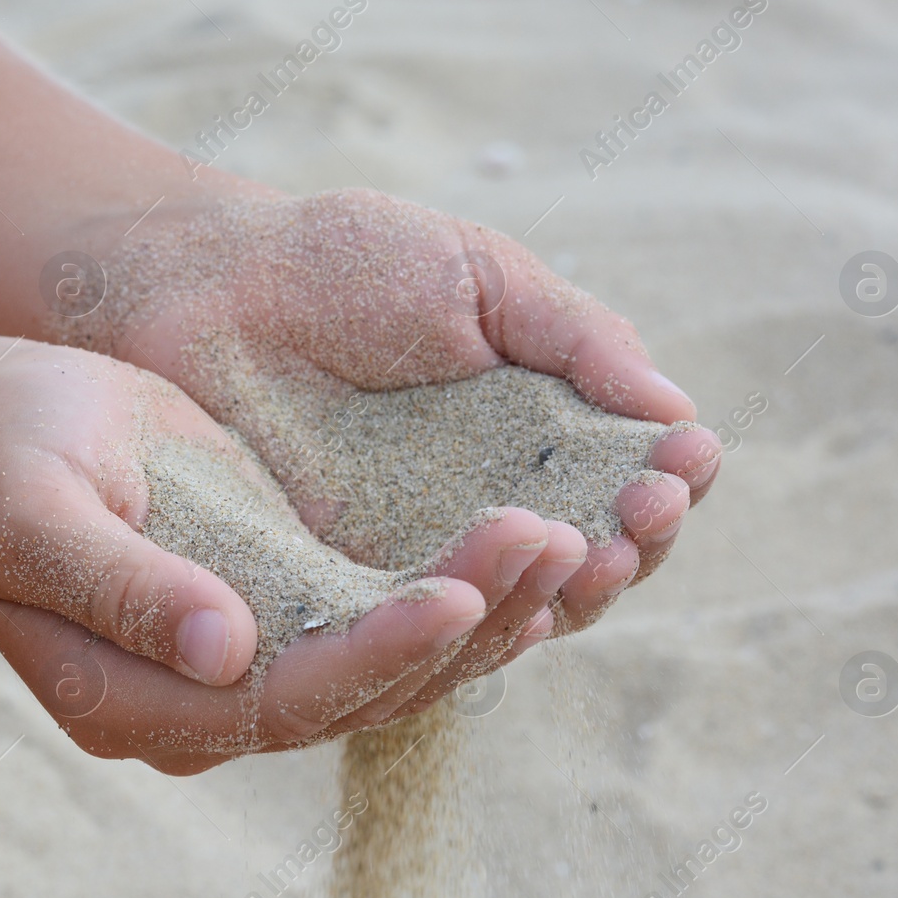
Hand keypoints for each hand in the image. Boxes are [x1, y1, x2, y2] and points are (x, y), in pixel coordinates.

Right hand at [0, 341, 533, 773]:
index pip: (277, 702)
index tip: (459, 594)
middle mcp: (205, 706)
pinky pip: (388, 622)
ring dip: (487, 612)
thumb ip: (120, 585)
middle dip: (462, 628)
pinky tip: (530, 552)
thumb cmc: (12, 461)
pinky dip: (464, 593)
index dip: (373, 653)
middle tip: (555, 545)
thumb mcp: (40, 515)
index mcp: (132, 703)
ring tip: (569, 540)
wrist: (11, 431)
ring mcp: (253, 667)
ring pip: (393, 669)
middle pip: (358, 695)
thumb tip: (226, 647)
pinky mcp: (290, 613)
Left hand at [60, 188, 721, 720]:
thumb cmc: (342, 264)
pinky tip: (518, 603)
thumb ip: (573, 337)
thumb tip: (677, 409)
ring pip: (520, 604)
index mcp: (531, 432)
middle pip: (589, 553)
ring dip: (574, 589)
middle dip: (635, 537)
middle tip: (648, 509)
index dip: (665, 477)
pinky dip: (478, 626)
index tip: (690, 457)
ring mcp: (421, 555)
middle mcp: (487, 505)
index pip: (622, 478)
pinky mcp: (350, 594)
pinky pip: (425, 632)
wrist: (206, 288)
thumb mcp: (477, 277)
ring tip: (597, 551)